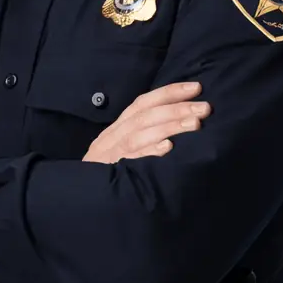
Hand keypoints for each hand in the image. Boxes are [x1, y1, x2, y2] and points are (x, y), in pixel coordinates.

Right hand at [82, 81, 209, 163]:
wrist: (78, 195)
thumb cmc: (107, 171)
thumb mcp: (120, 148)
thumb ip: (141, 134)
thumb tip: (176, 120)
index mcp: (117, 127)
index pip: (143, 103)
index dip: (169, 92)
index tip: (195, 87)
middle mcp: (112, 137)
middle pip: (145, 116)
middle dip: (176, 109)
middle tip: (204, 108)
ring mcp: (111, 154)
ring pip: (139, 134)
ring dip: (169, 127)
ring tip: (195, 124)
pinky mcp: (110, 174)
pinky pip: (130, 160)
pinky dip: (148, 152)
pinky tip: (167, 148)